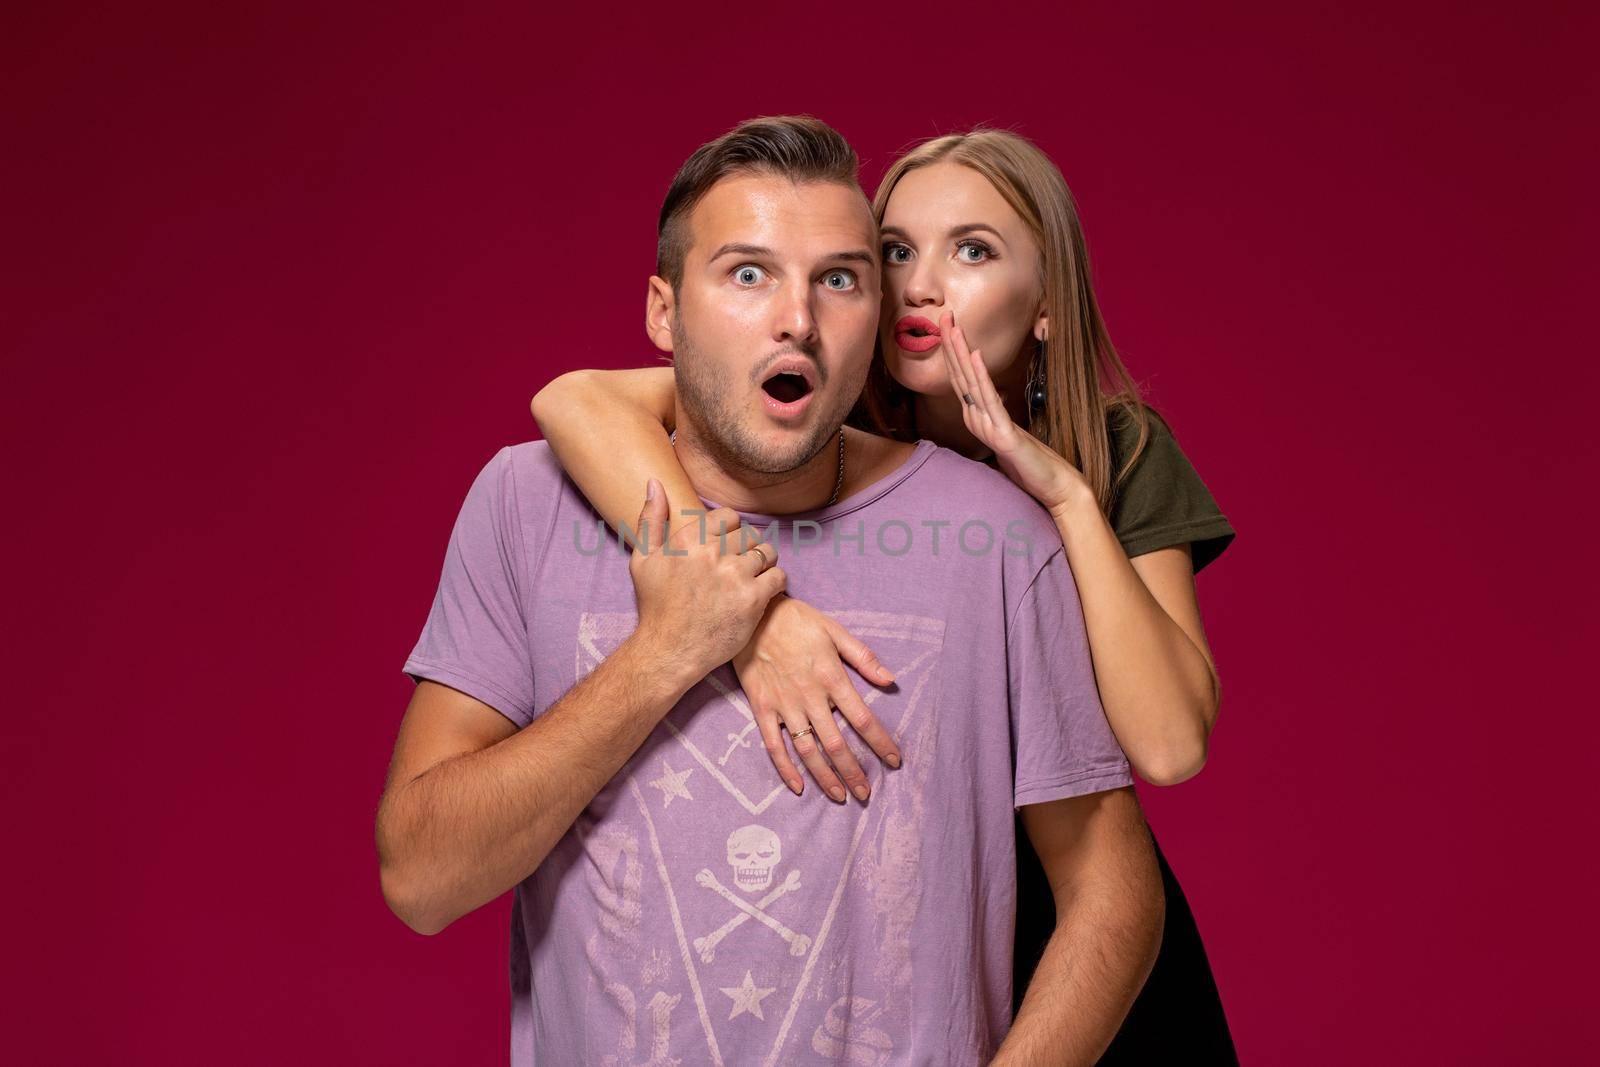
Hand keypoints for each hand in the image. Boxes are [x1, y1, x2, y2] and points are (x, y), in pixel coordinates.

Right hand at [628, 479, 786, 686]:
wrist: (669, 651)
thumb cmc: (656, 606)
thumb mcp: (642, 560)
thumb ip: (650, 519)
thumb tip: (655, 484)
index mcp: (689, 539)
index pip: (728, 516)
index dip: (731, 530)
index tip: (726, 547)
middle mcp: (712, 553)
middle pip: (749, 534)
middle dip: (747, 548)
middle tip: (740, 566)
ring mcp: (734, 576)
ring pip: (767, 552)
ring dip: (764, 563)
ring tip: (752, 577)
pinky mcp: (752, 599)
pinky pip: (779, 576)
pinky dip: (775, 582)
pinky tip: (763, 591)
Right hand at [731, 595, 901, 802]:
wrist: (753, 614)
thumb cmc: (798, 621)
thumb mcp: (835, 631)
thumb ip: (863, 657)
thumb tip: (891, 680)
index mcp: (832, 677)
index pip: (862, 718)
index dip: (880, 742)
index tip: (894, 761)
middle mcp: (809, 697)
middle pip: (836, 744)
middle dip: (854, 773)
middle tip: (866, 794)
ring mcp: (784, 705)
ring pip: (807, 751)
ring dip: (825, 777)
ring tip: (840, 796)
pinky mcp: (762, 708)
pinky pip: (773, 745)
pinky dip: (785, 769)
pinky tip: (798, 787)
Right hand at [938, 310, 1089, 513]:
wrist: (1052, 486)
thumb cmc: (1032, 461)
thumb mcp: (1009, 432)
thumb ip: (996, 414)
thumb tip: (990, 397)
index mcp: (977, 417)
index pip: (961, 379)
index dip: (953, 352)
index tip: (949, 326)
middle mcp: (976, 420)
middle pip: (959, 376)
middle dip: (951, 345)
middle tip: (943, 316)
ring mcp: (986, 428)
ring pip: (969, 384)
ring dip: (959, 353)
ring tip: (953, 328)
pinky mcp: (1001, 436)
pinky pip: (989, 400)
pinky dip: (981, 376)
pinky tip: (975, 356)